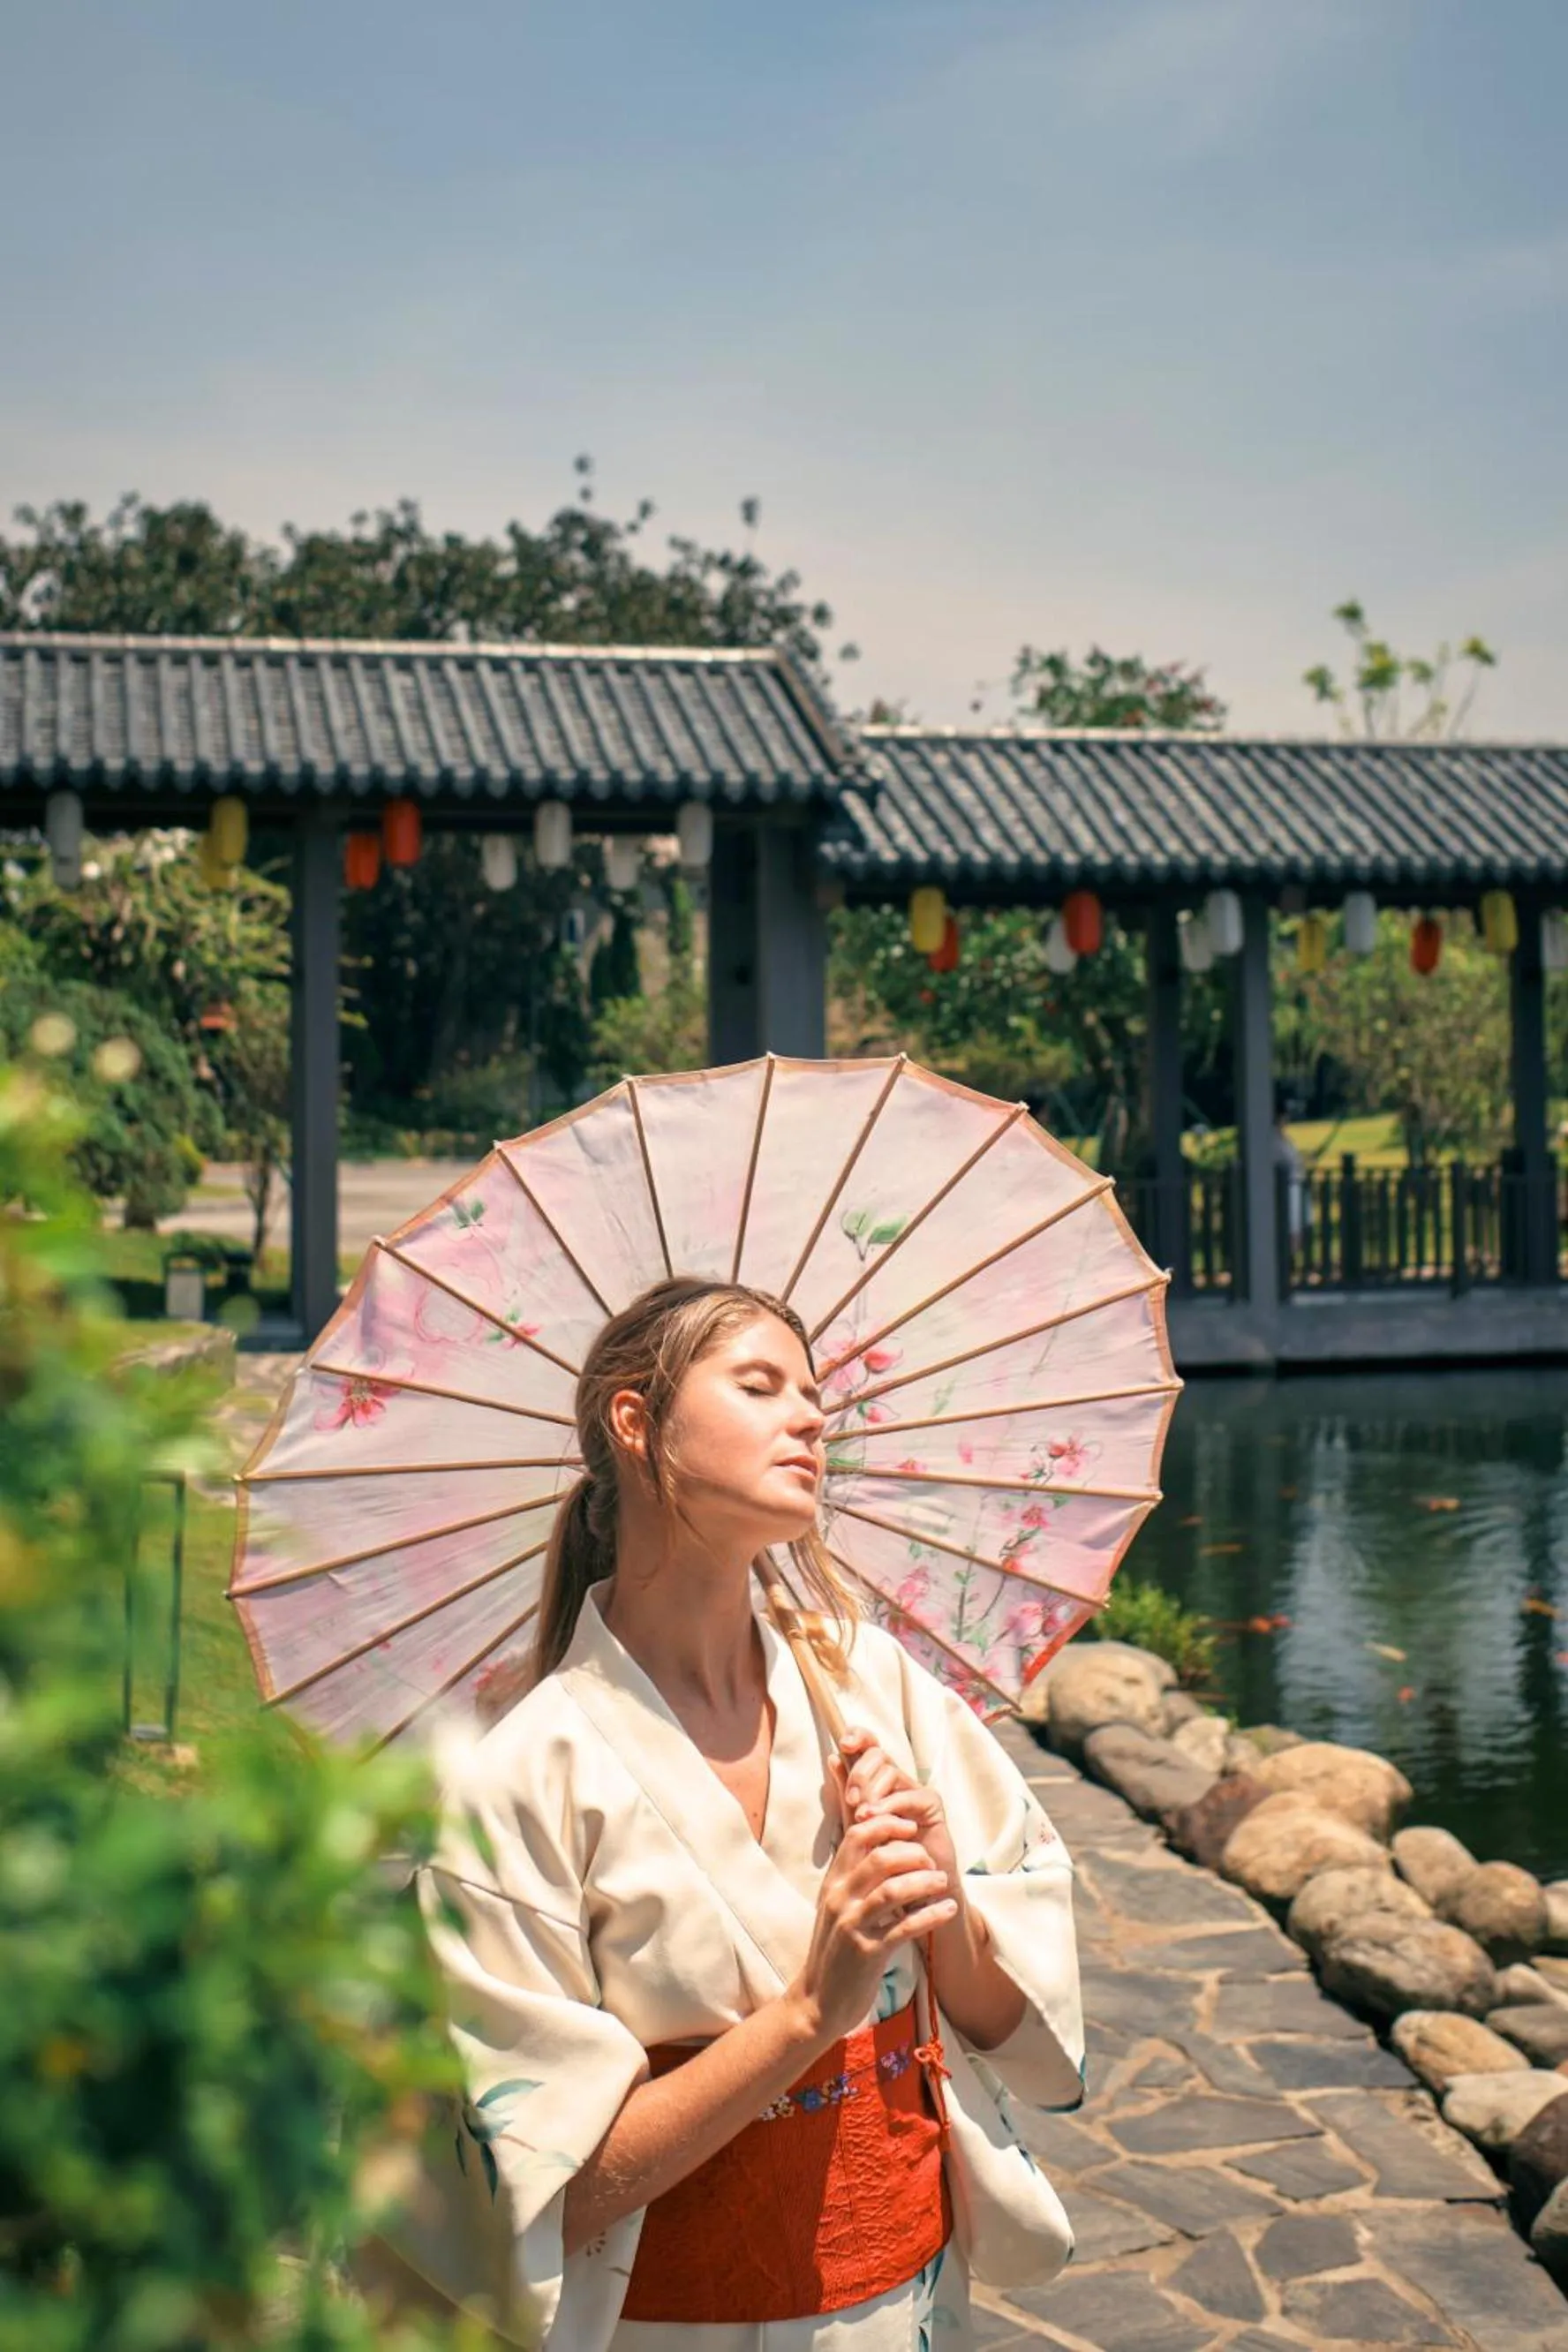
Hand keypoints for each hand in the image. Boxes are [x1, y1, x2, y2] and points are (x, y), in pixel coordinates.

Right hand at [788, 1811, 957, 2045]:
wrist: (818, 2002)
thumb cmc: (835, 1952)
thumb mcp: (837, 1909)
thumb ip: (855, 1880)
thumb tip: (887, 1850)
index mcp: (832, 1884)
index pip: (857, 1836)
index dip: (887, 1825)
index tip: (911, 1828)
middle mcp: (839, 1899)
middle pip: (879, 1857)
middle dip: (912, 1853)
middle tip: (931, 1860)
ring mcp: (852, 1926)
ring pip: (893, 1889)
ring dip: (925, 1881)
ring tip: (943, 1881)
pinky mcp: (868, 1953)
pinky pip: (905, 1927)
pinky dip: (931, 1915)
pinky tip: (948, 1909)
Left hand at [835, 1729, 961, 1906]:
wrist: (910, 1889)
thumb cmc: (883, 1855)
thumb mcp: (858, 1822)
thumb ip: (846, 1793)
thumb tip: (833, 1758)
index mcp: (878, 1780)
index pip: (870, 1745)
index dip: (859, 1736)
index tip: (845, 1743)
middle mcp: (897, 1780)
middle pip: (877, 1754)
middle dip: (859, 1773)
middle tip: (852, 1799)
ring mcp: (915, 1789)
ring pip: (890, 1771)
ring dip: (871, 1791)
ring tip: (861, 1815)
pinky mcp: (931, 1804)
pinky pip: (909, 1795)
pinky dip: (888, 1805)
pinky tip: (873, 1817)